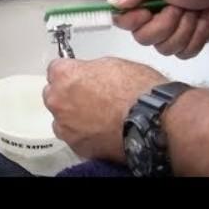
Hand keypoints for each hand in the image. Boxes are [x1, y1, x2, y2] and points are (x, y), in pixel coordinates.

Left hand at [43, 57, 166, 162]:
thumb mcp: (112, 64)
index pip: (55, 69)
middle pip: (54, 94)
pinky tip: (101, 129)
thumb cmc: (138, 92)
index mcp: (64, 75)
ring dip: (74, 115)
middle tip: (91, 97)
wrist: (154, 121)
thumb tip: (87, 73)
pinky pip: (72, 136)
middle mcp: (58, 99)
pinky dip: (83, 133)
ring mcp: (65, 124)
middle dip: (68, 94)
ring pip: (61, 117)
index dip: (71, 73)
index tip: (79, 77)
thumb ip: (89, 69)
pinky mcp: (76, 144)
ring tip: (99, 116)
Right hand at [109, 0, 208, 58]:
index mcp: (143, 0)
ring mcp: (171, 32)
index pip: (121, 21)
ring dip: (184, 30)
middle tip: (179, 7)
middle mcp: (153, 17)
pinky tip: (202, 23)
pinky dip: (196, 38)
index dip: (133, 21)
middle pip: (142, 38)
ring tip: (194, 13)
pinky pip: (183, 54)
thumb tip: (112, 4)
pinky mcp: (188, 42)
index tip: (147, 12)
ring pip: (163, 48)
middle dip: (165, 24)